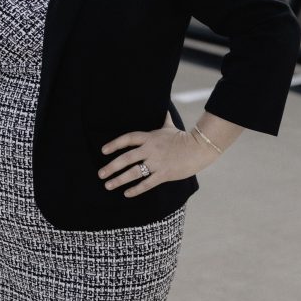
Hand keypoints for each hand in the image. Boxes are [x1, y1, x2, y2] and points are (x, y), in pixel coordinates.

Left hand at [99, 113, 217, 197]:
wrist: (199, 148)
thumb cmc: (183, 137)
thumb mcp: (170, 126)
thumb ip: (164, 118)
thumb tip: (164, 106)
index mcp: (150, 137)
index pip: (128, 139)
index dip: (114, 144)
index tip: (103, 151)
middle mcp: (150, 149)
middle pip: (126, 158)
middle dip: (111, 166)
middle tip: (101, 174)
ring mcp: (157, 162)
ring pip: (134, 172)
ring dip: (119, 179)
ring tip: (108, 185)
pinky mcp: (164, 174)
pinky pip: (147, 183)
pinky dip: (136, 189)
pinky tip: (127, 194)